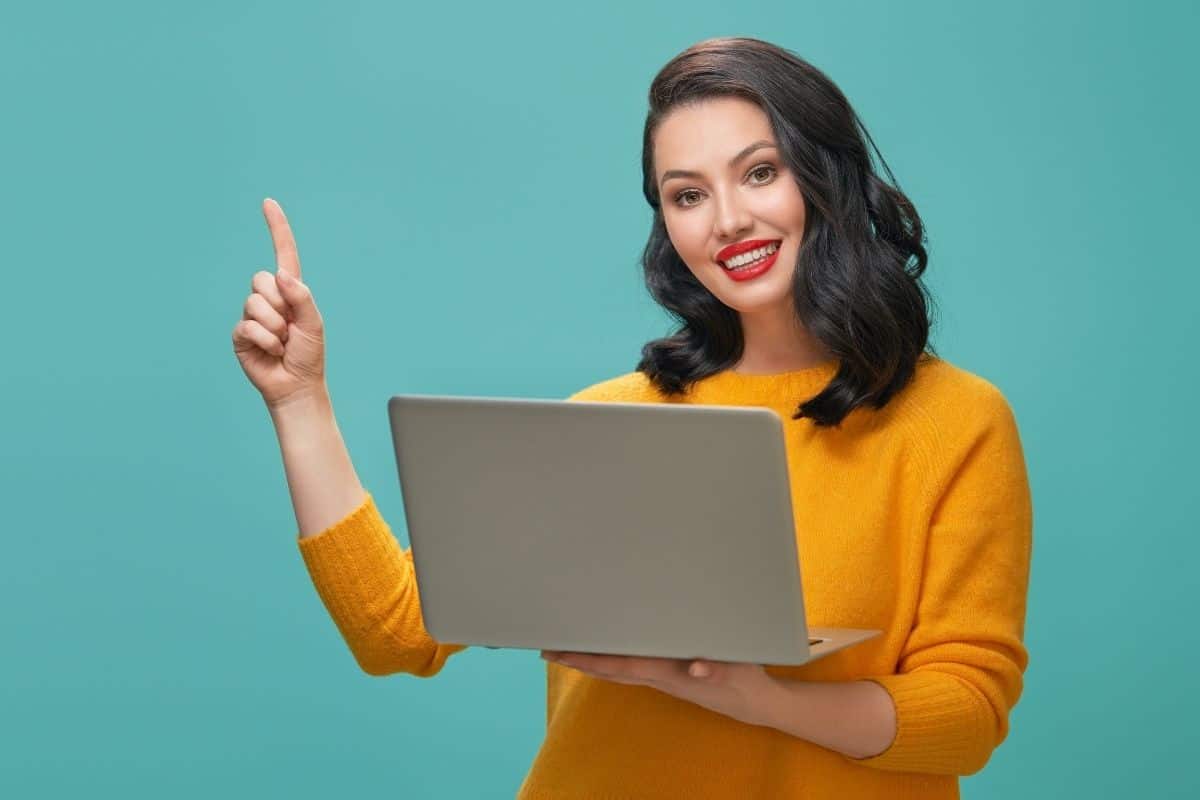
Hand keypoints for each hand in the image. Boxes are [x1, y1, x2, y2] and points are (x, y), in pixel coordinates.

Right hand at [232, 198, 327, 409]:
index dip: (277, 228)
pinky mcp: (240, 334)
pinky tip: (271, 351)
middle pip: (262, 279)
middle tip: (290, 328)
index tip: (269, 203)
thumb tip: (280, 275)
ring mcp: (252, 315)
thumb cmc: (308, 355)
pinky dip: (265, 340)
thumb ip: (300, 296)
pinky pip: (248, 325)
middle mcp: (269, 298)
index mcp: (290, 291)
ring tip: (283, 342)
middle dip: (280, 304)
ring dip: (275, 326)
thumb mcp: (313, 323)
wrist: (296, 385)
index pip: (283, 254)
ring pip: (255, 302)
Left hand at [541, 650, 777, 727]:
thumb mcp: (739, 669)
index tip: (565, 652)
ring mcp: (663, 678)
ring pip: (618, 671)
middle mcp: (660, 676)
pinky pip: (631, 670)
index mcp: (669, 671)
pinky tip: (601, 656)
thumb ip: (719, 667)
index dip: (592, 659)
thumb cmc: (746, 680)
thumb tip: (698, 666)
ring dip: (590, 662)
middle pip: (610, 669)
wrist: (756, 703)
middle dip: (579, 660)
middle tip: (548, 649)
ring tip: (565, 651)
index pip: (622, 665)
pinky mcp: (669, 676)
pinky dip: (610, 663)